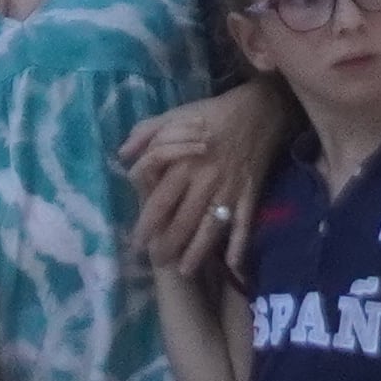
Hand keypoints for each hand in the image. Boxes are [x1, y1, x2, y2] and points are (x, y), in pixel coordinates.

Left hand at [121, 83, 287, 274]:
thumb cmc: (210, 115)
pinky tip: (233, 264)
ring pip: (211, 228)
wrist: (258, 109)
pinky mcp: (249, 194)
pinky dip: (240, 244)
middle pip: (183, 221)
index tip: (137, 243)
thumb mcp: (174, 115)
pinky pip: (244, 222)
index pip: (160, 201)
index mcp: (183, 162)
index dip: (147, 225)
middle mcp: (205, 180)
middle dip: (168, 246)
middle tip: (157, 262)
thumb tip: (122, 155)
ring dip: (197, 252)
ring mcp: (229, 190)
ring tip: (184, 271)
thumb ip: (146, 132)